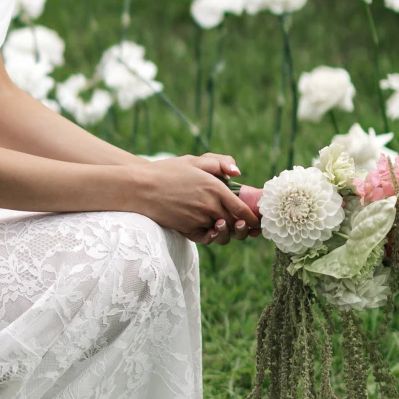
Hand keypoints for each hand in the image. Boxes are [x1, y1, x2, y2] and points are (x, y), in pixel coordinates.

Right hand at [133, 157, 260, 244]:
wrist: (140, 188)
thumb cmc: (167, 172)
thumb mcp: (194, 160)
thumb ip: (219, 162)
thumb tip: (238, 173)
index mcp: (215, 188)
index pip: (243, 210)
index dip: (254, 218)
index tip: (258, 221)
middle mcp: (210, 206)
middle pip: (236, 224)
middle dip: (245, 228)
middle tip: (248, 227)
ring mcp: (199, 220)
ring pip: (223, 233)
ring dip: (229, 233)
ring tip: (227, 226)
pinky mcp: (187, 230)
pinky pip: (207, 239)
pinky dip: (212, 237)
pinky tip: (212, 230)